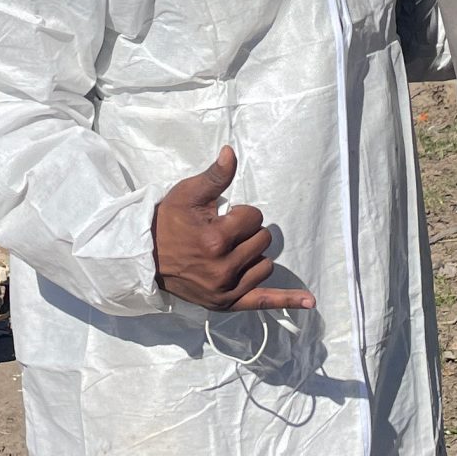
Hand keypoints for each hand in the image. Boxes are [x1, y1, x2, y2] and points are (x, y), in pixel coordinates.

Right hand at [152, 147, 313, 311]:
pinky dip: (286, 300)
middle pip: (262, 240)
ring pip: (264, 265)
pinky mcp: (226, 303)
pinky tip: (309, 300)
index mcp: (216, 239)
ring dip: (254, 256)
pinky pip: (263, 302)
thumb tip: (231, 152)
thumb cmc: (169, 221)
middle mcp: (223, 268)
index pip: (254, 218)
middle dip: (246, 232)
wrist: (147, 257)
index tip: (221, 217)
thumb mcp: (189, 194)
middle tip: (221, 233)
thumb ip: (215, 176)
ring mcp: (226, 289)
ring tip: (229, 252)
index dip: (240, 213)